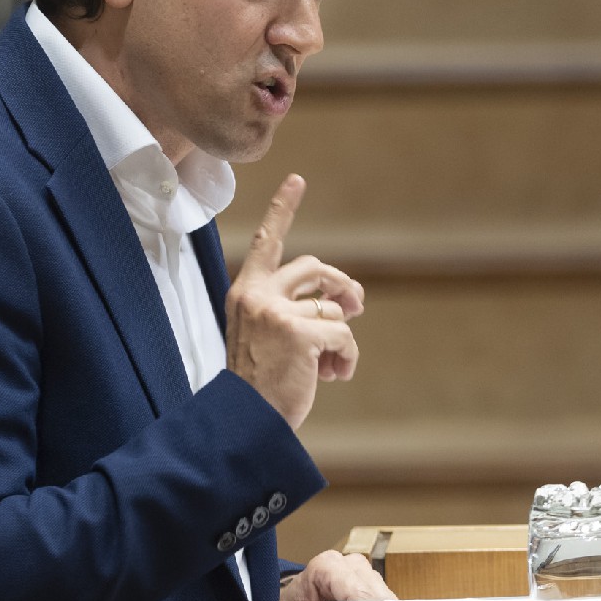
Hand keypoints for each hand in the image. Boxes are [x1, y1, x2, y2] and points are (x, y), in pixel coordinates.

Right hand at [225, 175, 364, 428]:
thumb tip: (345, 301)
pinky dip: (347, 359)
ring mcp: (277, 312)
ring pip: (334, 310)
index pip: (267, 242)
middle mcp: (258, 295)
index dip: (283, 209)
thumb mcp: (265, 335)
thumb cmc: (258, 382)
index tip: (297, 179)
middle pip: (315, 268)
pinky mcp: (299, 333)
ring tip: (330, 366)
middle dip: (341, 285)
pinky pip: (345, 337)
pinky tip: (334, 376)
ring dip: (342, 339)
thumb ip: (291, 309)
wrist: (244, 420)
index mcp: (245, 292)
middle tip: (356, 306)